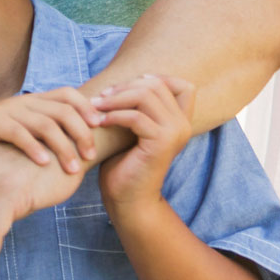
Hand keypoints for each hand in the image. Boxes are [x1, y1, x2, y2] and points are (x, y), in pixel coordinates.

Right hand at [0, 89, 103, 174]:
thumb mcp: (22, 129)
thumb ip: (44, 130)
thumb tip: (76, 142)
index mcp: (35, 100)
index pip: (69, 94)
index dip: (88, 107)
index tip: (102, 127)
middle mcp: (25, 102)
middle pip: (64, 109)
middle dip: (82, 131)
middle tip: (91, 154)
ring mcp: (9, 111)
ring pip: (46, 123)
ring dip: (63, 146)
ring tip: (73, 168)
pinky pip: (19, 133)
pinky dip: (33, 148)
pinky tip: (43, 164)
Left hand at [92, 76, 196, 216]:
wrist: (129, 201)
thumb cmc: (126, 165)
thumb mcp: (134, 130)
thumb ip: (138, 108)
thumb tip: (123, 82)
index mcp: (181, 121)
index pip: (183, 85)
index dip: (156, 78)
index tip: (126, 86)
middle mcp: (183, 125)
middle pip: (157, 85)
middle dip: (125, 86)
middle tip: (101, 97)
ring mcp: (174, 133)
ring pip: (146, 96)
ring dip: (116, 98)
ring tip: (96, 106)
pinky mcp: (160, 143)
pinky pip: (136, 116)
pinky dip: (114, 116)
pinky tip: (100, 123)